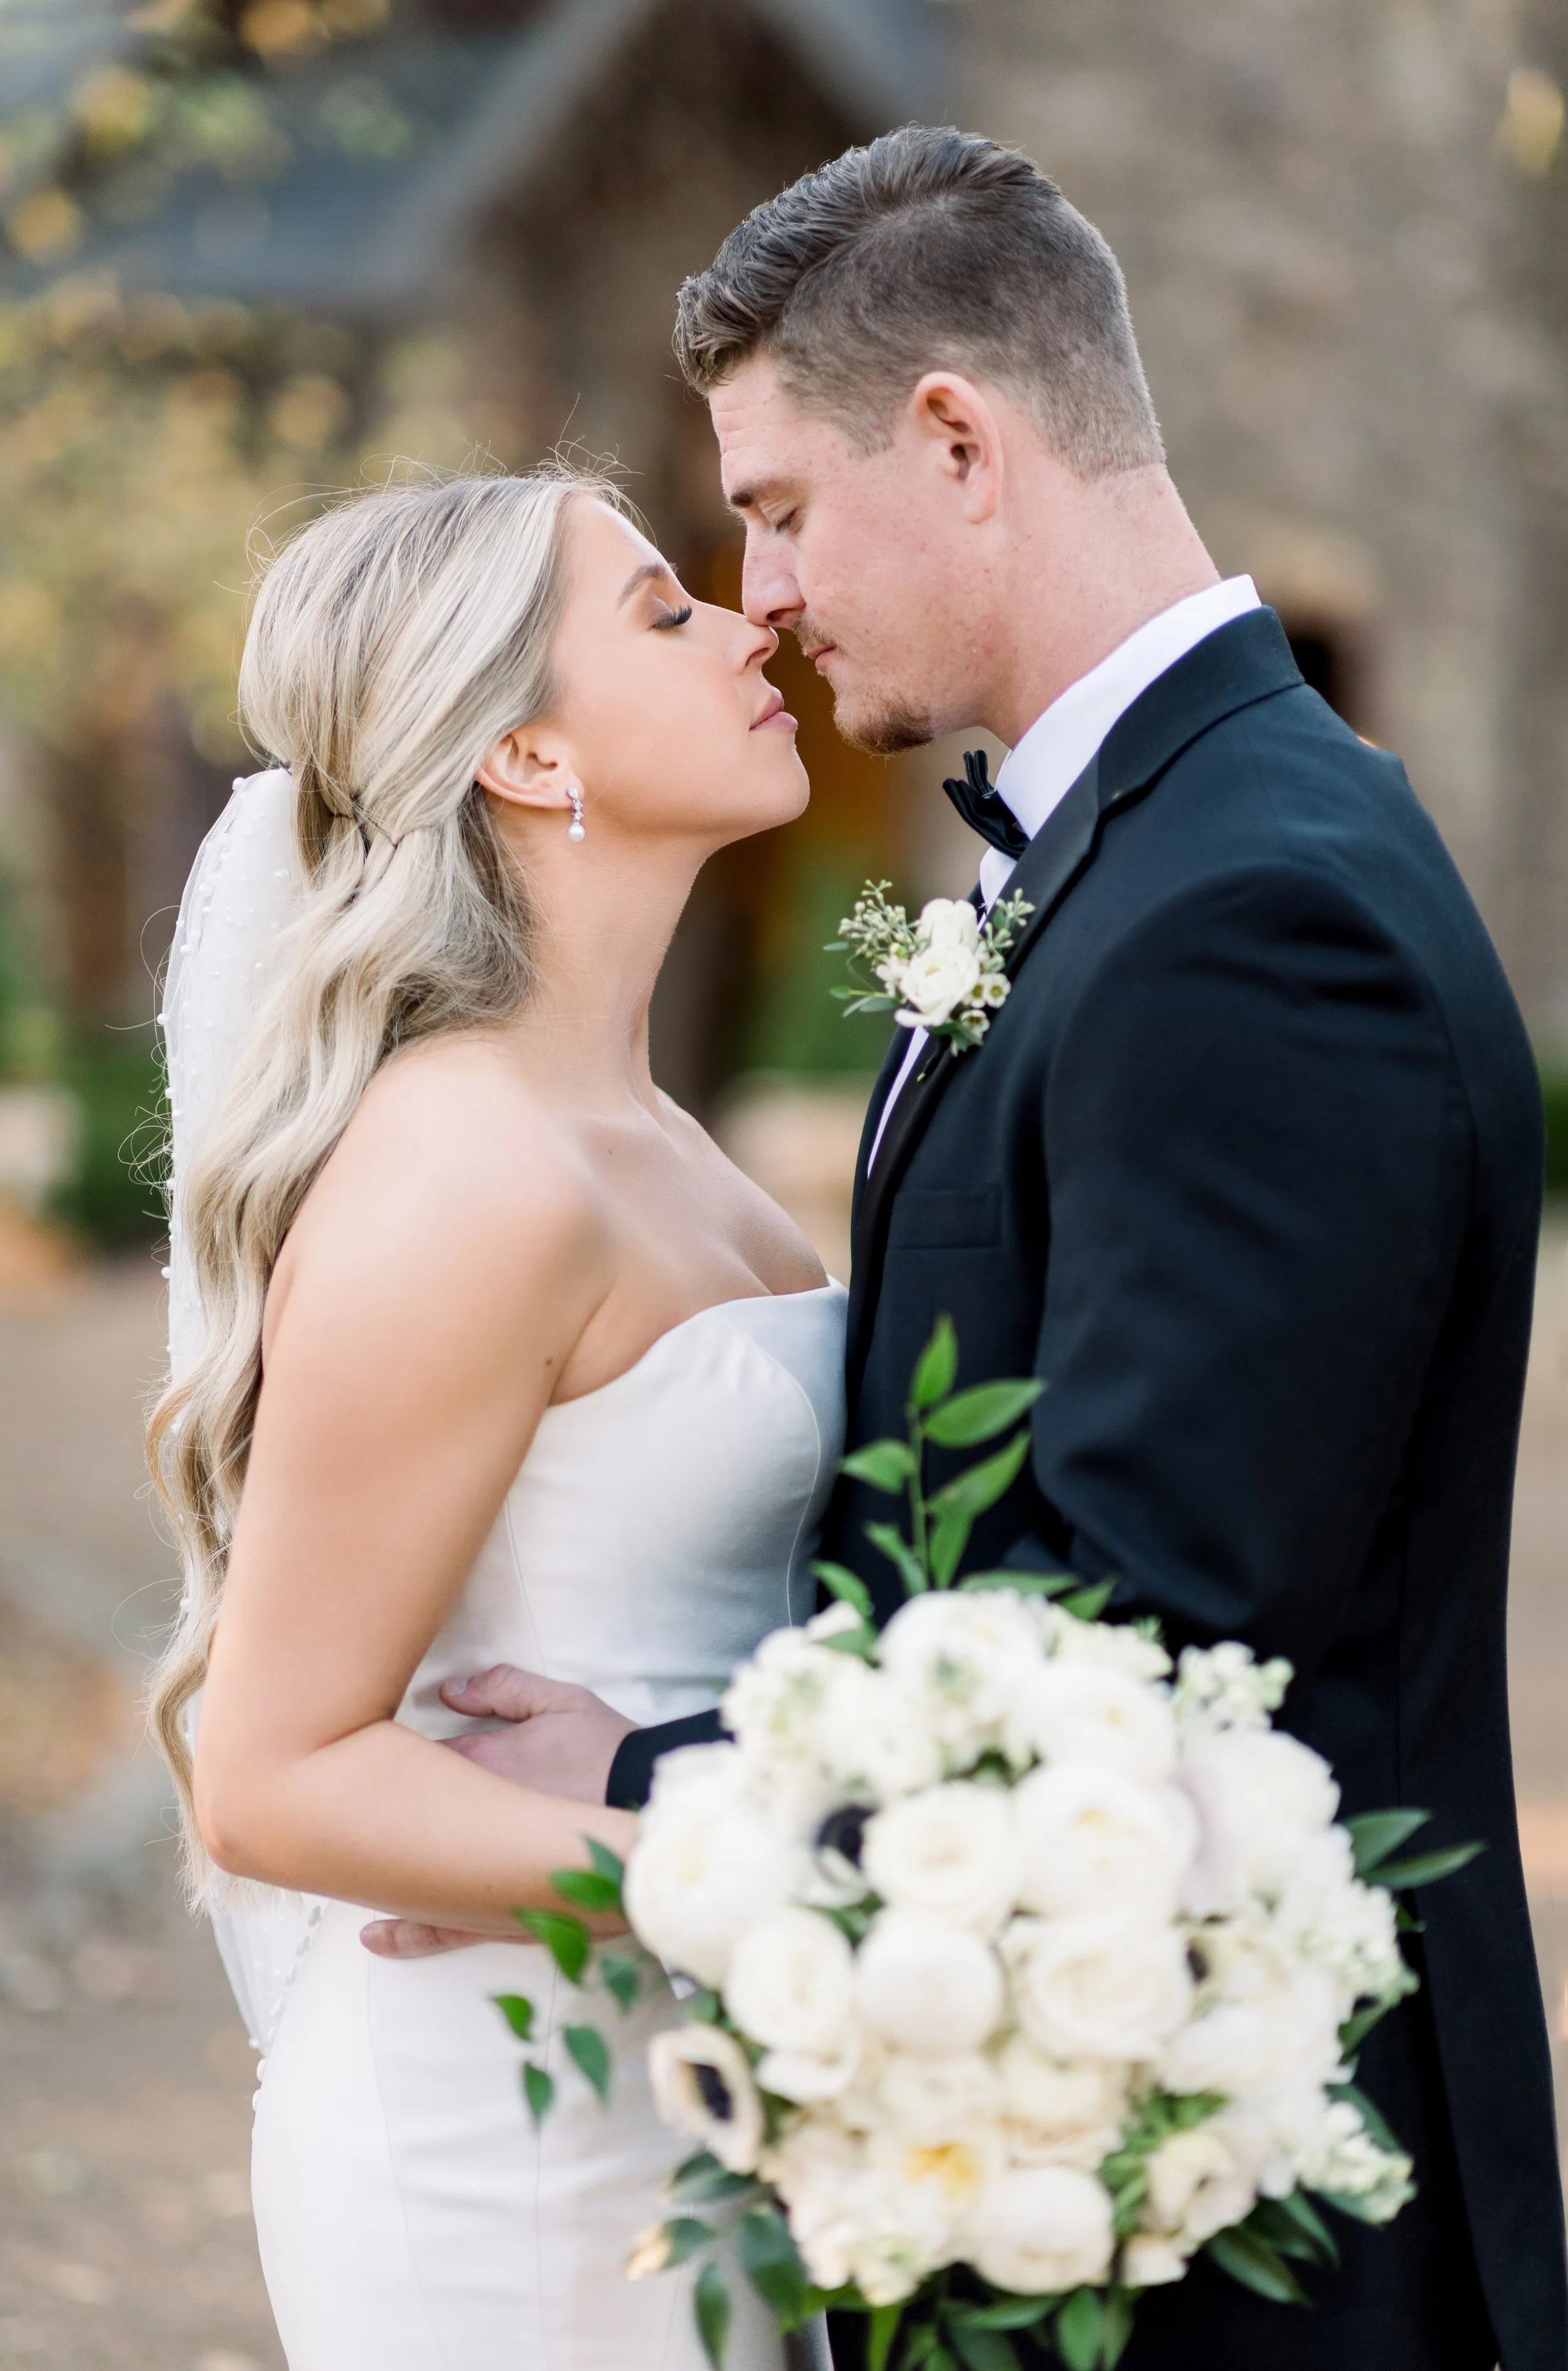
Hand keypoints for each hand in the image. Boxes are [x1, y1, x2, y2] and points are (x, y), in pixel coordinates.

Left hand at [358, 1666, 635, 1960]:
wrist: (651, 1816)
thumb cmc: (608, 1754)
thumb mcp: (562, 1702)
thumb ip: (503, 1688)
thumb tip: (448, 1690)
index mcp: (478, 1764)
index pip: (412, 1757)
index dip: (384, 1750)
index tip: (358, 1743)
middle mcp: (467, 1824)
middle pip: (397, 1814)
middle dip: (366, 1807)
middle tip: (328, 1799)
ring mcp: (481, 1873)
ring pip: (409, 1874)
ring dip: (375, 1870)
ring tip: (337, 1870)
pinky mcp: (503, 1911)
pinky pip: (445, 1928)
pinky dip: (410, 1934)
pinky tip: (377, 1937)